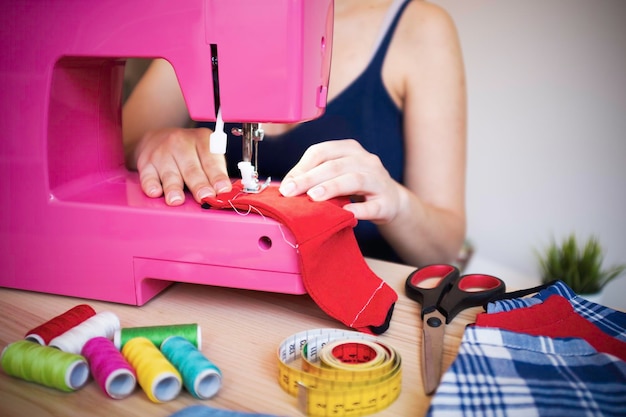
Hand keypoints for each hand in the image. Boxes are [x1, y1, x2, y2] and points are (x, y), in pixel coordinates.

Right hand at [132, 127, 231, 205]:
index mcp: (202, 139)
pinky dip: (151, 185)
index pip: (211, 159)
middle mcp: (181, 143)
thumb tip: (224, 193)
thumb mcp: (205, 153)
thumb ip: (215, 171)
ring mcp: (162, 152)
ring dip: (174, 188)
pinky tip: (155, 192)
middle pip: (191, 168)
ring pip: (170, 173)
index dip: (218, 176)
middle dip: (199, 184)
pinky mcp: (146, 162)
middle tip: (205, 197)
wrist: (157, 138)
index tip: (223, 189)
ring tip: (177, 200)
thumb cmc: (188, 151)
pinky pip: (148, 176)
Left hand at [278, 139, 402, 223]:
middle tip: (291, 191)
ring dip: (333, 187)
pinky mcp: (387, 202)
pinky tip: (346, 212)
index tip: (287, 185)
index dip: (302, 167)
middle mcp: (366, 160)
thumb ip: (314, 177)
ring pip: (355, 179)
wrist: (391, 201)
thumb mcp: (337, 175)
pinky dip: (359, 209)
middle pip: (335, 165)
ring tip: (314, 196)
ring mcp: (378, 180)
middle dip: (310, 178)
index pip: (321, 151)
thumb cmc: (357, 187)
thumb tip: (286, 186)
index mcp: (350, 150)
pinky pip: (373, 205)